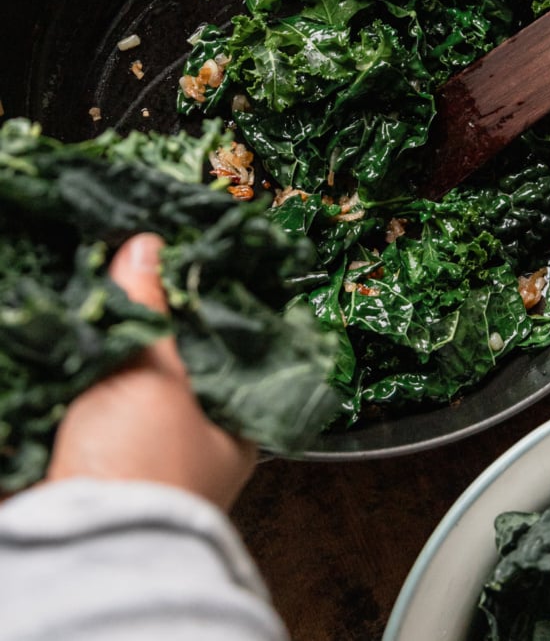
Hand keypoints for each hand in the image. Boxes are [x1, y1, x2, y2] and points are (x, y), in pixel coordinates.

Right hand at [47, 233, 256, 509]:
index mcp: (233, 424)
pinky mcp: (94, 457)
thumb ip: (151, 309)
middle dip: (154, 323)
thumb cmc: (146, 466)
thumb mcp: (156, 374)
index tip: (189, 268)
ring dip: (115, 345)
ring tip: (105, 291)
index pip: (233, 351)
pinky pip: (92, 400)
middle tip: (138, 271)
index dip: (210, 309)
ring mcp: (142, 449)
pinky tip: (74, 339)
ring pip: (131, 380)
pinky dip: (83, 372)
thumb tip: (148, 247)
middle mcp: (193, 438)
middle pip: (177, 362)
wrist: (80, 544)